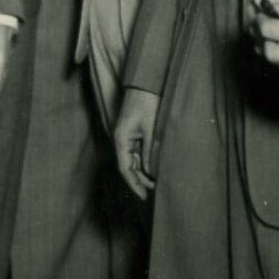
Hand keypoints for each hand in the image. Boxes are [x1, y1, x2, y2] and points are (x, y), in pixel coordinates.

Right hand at [113, 86, 159, 200]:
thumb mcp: (151, 129)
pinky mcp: (133, 131)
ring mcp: (127, 135)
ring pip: (132, 159)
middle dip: (139, 179)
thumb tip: (149, 171)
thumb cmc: (147, 103)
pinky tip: (154, 166)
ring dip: (142, 170)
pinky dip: (144, 160)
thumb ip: (149, 152)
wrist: (146, 82)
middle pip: (127, 166)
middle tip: (154, 190)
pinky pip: (137, 151)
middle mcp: (121, 139)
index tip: (144, 196)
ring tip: (156, 181)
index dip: (134, 184)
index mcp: (121, 139)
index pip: (125, 168)